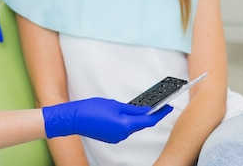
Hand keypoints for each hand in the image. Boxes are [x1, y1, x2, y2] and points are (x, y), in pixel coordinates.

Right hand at [43, 97, 172, 143]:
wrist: (75, 118)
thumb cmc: (91, 109)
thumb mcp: (114, 104)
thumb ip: (132, 109)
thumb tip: (144, 110)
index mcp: (125, 125)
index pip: (148, 121)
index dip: (160, 114)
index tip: (168, 107)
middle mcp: (123, 135)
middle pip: (140, 124)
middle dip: (147, 115)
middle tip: (155, 105)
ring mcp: (116, 137)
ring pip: (131, 127)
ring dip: (135, 118)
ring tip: (136, 107)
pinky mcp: (111, 137)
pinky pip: (122, 129)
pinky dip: (125, 122)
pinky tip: (122, 114)